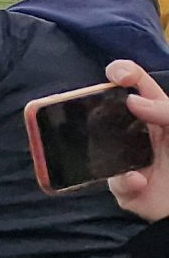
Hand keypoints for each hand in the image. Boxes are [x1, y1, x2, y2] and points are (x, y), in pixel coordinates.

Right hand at [104, 59, 168, 220]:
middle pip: (105, 108)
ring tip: (126, 153)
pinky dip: (125, 181)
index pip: (135, 83)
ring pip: (98, 144)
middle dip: (95, 105)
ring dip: (106, 148)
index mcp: (155, 112)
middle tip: (95, 108)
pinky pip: (113, 180)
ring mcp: (125, 157)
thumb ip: (166, 111)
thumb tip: (133, 102)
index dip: (122, 72)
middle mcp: (136, 131)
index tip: (119, 78)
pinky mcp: (122, 185)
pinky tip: (139, 181)